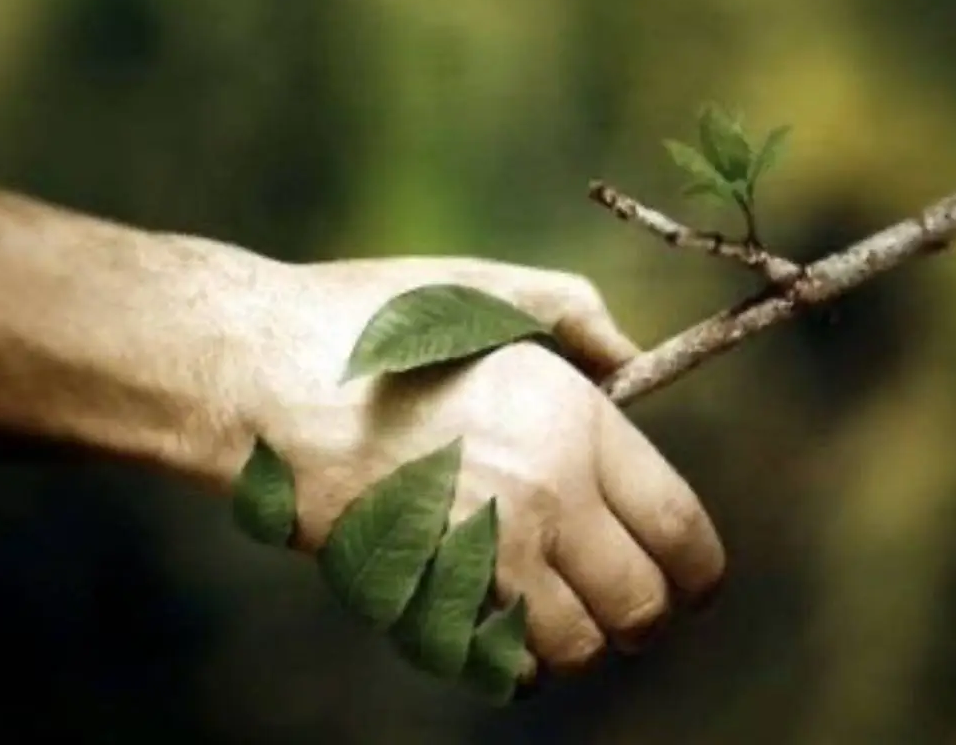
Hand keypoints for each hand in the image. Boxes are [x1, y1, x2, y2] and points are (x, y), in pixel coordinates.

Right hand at [233, 256, 725, 681]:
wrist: (254, 378)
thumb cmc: (369, 325)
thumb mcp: (485, 291)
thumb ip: (578, 318)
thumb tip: (634, 354)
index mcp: (571, 425)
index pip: (679, 532)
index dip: (701, 573)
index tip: (694, 584)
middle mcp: (538, 501)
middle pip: (640, 608)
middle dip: (645, 614)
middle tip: (626, 599)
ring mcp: (474, 558)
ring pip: (573, 650)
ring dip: (578, 641)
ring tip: (559, 609)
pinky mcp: (415, 596)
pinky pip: (495, 665)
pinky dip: (511, 657)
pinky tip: (496, 618)